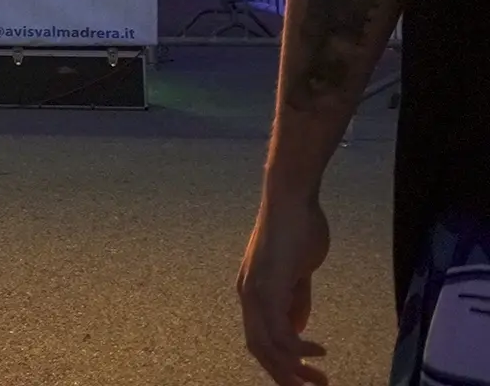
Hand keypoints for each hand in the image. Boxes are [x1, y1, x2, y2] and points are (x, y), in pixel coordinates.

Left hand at [238, 192, 331, 385]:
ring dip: (294, 368)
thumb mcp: (297, 273)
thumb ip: (295, 300)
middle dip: (284, 375)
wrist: (291, 200)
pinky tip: (319, 351)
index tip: (302, 378)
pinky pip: (279, 331)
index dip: (278, 362)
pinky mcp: (268, 287)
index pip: (259, 339)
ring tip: (319, 379)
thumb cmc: (297, 230)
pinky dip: (299, 348)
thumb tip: (297, 329)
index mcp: (252, 293)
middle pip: (259, 350)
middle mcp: (248, 296)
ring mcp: (255, 292)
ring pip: (268, 346)